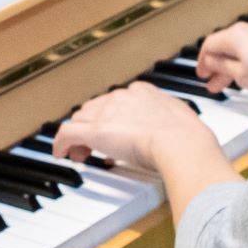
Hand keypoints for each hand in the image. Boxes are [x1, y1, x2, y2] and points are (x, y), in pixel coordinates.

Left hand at [55, 83, 213, 177]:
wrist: (180, 141)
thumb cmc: (187, 136)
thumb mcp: (181, 118)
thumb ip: (172, 120)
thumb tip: (178, 129)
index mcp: (141, 92)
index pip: (115, 101)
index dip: (111, 117)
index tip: (115, 132)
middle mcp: (120, 97)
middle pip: (94, 108)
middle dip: (91, 126)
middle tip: (93, 146)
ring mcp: (106, 113)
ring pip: (80, 120)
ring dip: (79, 137)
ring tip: (81, 155)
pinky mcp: (95, 130)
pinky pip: (67, 133)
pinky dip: (60, 143)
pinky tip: (61, 154)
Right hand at [195, 19, 247, 99]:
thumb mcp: (240, 75)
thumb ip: (221, 65)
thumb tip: (211, 60)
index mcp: (236, 34)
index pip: (209, 44)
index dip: (202, 61)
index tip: (202, 73)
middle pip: (226, 45)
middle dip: (218, 64)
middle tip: (213, 81)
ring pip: (242, 46)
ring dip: (233, 63)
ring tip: (230, 82)